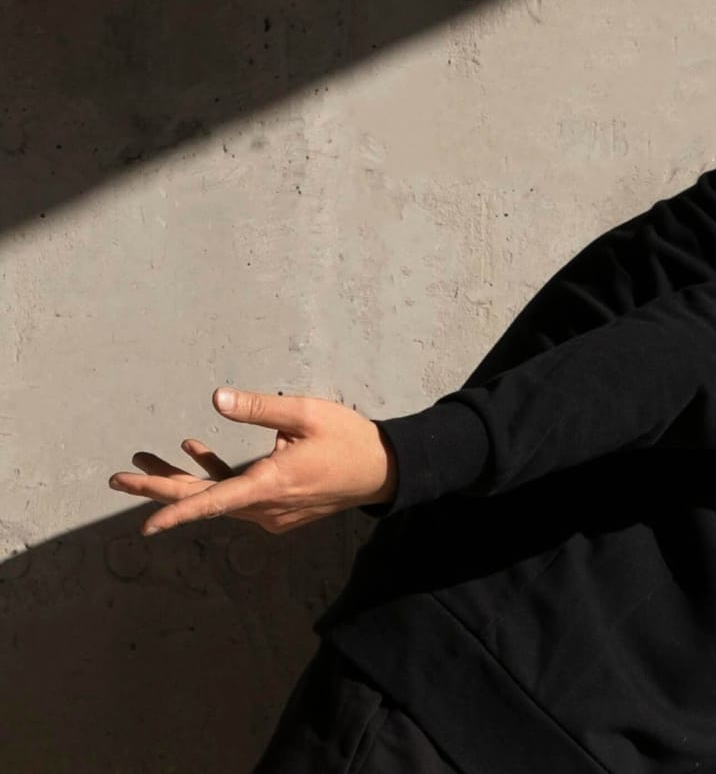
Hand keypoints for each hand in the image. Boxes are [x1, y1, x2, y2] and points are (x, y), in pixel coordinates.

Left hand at [108, 387, 397, 536]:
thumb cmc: (349, 438)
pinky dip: (214, 476)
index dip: (176, 513)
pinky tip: (194, 449)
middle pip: (203, 500)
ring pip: (216, 497)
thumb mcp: (307, 413)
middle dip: (159, 486)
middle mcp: (265, 507)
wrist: (385, 470)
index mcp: (272, 484)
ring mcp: (271, 513)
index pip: (214, 502)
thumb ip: (260, 408)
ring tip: (147, 455)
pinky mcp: (277, 509)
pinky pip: (235, 495)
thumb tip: (216, 399)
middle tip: (118, 476)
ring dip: (183, 477)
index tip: (144, 527)